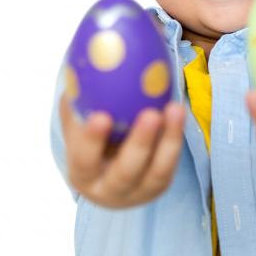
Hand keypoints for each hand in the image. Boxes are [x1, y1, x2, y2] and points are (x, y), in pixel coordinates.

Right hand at [59, 94, 185, 208]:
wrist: (106, 174)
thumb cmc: (90, 138)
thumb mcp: (78, 124)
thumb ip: (77, 100)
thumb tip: (79, 63)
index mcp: (82, 175)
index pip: (84, 159)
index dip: (92, 141)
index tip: (101, 116)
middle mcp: (109, 190)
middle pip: (125, 172)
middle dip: (140, 144)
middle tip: (151, 114)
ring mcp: (138, 192)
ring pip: (156, 171)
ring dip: (168, 139)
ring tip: (175, 108)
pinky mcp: (159, 186)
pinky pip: (171, 164)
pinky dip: (176, 138)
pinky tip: (179, 111)